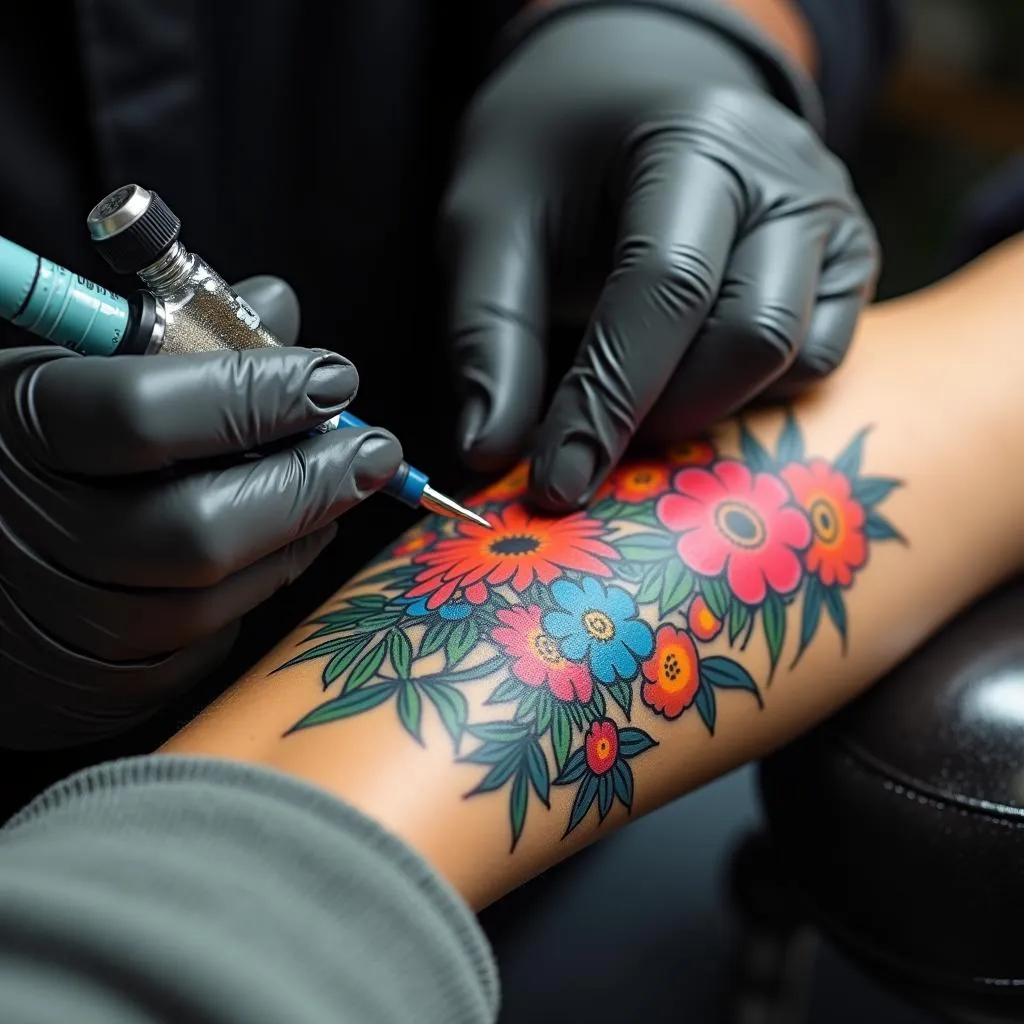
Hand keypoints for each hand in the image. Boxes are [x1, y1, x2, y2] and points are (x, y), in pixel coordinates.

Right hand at [0, 277, 401, 748]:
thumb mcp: (77, 372)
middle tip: (377, 452)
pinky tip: (287, 545)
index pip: (146, 414)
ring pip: (211, 595)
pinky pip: (205, 641)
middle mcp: (31, 533)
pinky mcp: (96, 683)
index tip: (335, 377)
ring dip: (299, 538)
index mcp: (22, 427)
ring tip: (341, 491)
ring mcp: (61, 620)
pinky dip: (261, 586)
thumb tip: (279, 309)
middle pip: (196, 526)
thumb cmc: (38, 450)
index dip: (256, 394)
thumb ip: (180, 339)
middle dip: (307, 484)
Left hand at [443, 0, 878, 509]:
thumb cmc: (554, 157)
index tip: (555, 484)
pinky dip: (752, 396)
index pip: (663, 287)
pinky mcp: (847, 263)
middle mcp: (788, 175)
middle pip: (751, 335)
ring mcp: (831, 219)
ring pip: (797, 360)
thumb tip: (490, 452)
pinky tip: (687, 381)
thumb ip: (490, 336)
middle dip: (665, 416)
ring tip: (635, 405)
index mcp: (695, 138)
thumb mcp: (491, 223)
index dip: (607, 400)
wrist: (633, 96)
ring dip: (710, 410)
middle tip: (591, 444)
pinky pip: (818, 359)